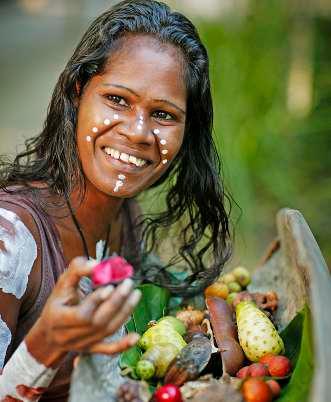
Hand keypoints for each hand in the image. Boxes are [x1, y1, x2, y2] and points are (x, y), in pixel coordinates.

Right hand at [26, 257, 140, 366]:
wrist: (49, 333)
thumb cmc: (58, 304)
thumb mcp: (61, 285)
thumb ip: (77, 271)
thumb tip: (97, 264)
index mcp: (59, 318)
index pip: (81, 314)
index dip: (96, 301)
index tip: (109, 286)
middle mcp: (70, 336)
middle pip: (98, 322)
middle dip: (116, 303)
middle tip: (128, 284)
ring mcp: (83, 345)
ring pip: (107, 332)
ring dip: (124, 313)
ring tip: (135, 294)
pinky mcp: (92, 349)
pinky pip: (108, 350)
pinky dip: (123, 345)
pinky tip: (136, 337)